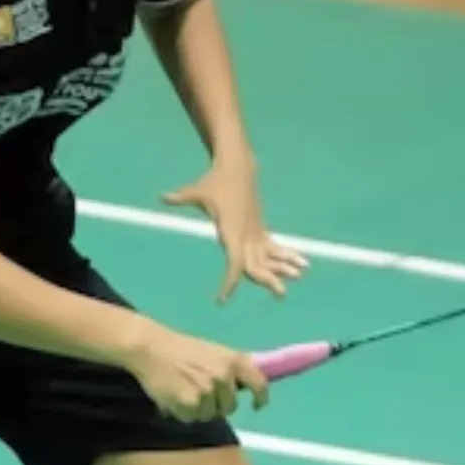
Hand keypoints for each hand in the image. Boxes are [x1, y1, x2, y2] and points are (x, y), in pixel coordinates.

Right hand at [122, 322, 269, 421]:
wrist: (150, 347)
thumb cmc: (181, 349)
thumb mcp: (213, 352)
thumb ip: (231, 367)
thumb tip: (246, 385)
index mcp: (234, 360)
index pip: (259, 384)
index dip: (260, 398)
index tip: (256, 405)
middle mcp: (225, 376)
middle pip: (230, 407)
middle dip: (217, 404)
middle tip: (199, 390)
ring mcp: (208, 390)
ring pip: (209, 415)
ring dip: (198, 409)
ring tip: (183, 390)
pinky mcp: (191, 403)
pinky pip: (192, 418)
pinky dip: (182, 412)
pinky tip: (173, 396)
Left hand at [164, 158, 309, 303]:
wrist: (237, 166)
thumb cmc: (214, 181)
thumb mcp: (197, 191)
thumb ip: (181, 197)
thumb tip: (162, 197)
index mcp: (231, 230)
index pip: (233, 263)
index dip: (230, 282)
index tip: (223, 298)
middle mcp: (247, 234)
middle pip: (259, 262)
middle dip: (270, 278)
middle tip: (280, 294)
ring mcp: (256, 229)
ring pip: (272, 254)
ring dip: (286, 265)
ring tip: (301, 276)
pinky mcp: (260, 226)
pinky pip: (274, 245)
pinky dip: (286, 255)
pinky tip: (300, 263)